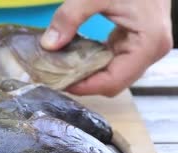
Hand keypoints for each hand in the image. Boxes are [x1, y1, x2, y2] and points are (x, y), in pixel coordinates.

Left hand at [41, 0, 172, 96]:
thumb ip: (70, 17)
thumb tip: (48, 45)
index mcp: (148, 43)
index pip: (113, 81)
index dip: (84, 86)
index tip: (58, 82)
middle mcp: (153, 51)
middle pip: (114, 82)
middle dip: (84, 82)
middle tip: (55, 77)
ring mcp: (147, 48)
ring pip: (114, 75)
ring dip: (89, 74)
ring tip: (62, 69)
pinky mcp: (138, 42)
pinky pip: (115, 62)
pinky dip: (95, 62)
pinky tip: (76, 57)